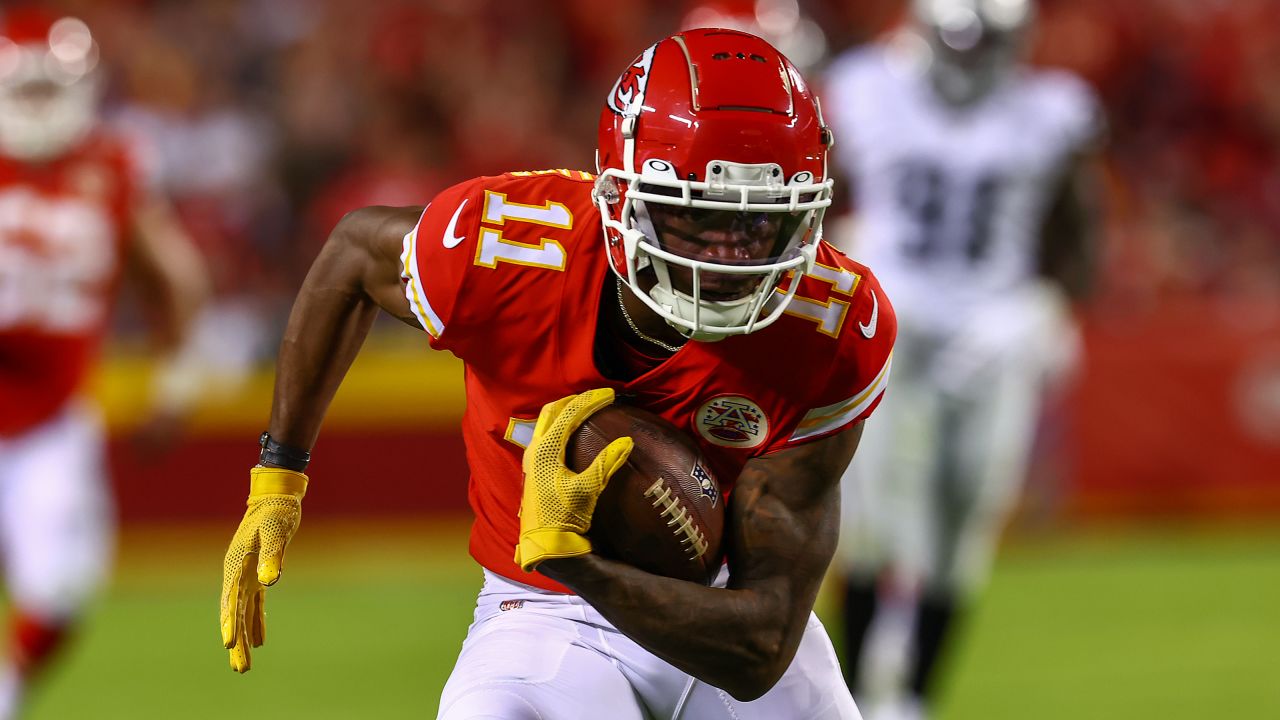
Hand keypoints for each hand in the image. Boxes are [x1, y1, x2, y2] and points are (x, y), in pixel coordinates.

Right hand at [219, 466, 307, 672]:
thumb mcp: (277, 532)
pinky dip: (256, 621)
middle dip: (236, 641)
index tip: (229, 644)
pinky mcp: (257, 573)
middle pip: (234, 613)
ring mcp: (245, 574)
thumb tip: (269, 582)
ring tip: (244, 665)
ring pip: (242, 612)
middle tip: (241, 668)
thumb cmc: (277, 512)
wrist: (277, 497)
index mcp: (235, 564)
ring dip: (243, 637)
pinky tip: (259, 641)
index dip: (230, 622)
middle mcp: (235, 573)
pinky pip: (254, 603)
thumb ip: (272, 556)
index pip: (231, 599)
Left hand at [514, 388, 632, 571]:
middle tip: (596, 396)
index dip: (590, 400)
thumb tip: (627, 441)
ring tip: (585, 408)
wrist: (547, 545)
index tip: (610, 394)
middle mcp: (534, 450)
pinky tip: (572, 433)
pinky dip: (560, 426)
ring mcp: (532, 460)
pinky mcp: (535, 469)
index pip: (568, 414)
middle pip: (551, 411)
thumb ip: (606, 463)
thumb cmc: (564, 517)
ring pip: (545, 423)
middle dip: (573, 400)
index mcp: (545, 450)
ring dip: (564, 412)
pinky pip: (545, 436)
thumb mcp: (588, 489)